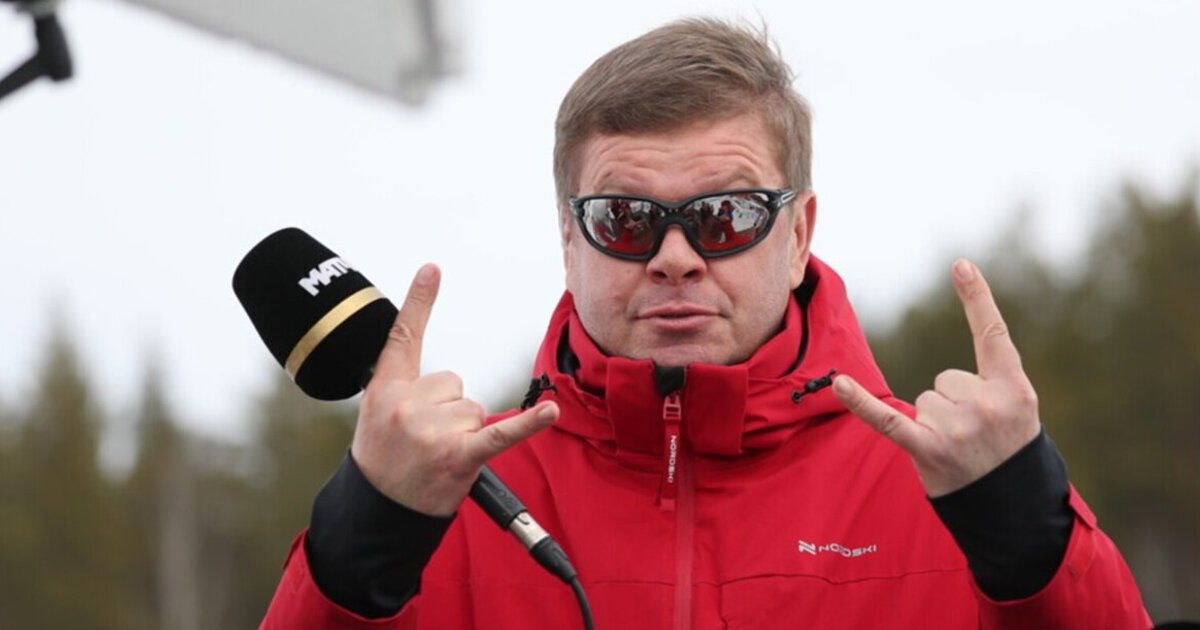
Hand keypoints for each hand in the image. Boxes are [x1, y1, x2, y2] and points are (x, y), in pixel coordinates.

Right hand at [350, 264, 558, 515]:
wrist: (379, 512)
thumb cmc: (384, 460)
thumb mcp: (376, 415)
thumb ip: (405, 387)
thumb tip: (448, 378)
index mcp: (385, 389)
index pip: (403, 337)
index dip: (419, 301)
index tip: (433, 269)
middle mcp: (407, 404)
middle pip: (455, 383)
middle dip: (447, 412)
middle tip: (424, 442)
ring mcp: (432, 430)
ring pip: (473, 409)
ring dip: (463, 433)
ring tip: (436, 456)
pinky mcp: (459, 455)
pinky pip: (500, 432)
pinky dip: (528, 424)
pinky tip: (550, 412)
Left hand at [832, 259, 1040, 497]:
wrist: (1013, 508)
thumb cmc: (1008, 452)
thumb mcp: (1018, 411)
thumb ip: (989, 382)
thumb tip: (941, 376)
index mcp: (1014, 389)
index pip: (992, 334)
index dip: (976, 297)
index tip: (959, 264)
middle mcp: (987, 405)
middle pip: (944, 379)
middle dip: (953, 405)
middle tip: (974, 437)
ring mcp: (958, 429)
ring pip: (925, 401)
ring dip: (935, 424)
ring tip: (959, 450)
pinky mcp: (929, 450)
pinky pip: (887, 419)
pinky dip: (860, 403)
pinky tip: (839, 384)